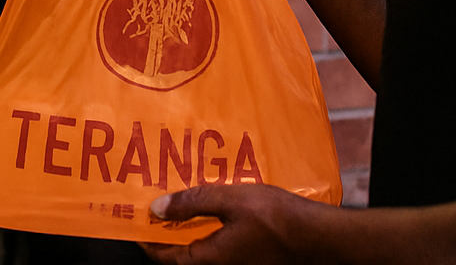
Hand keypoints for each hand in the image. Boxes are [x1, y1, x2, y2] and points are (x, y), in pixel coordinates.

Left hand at [141, 184, 329, 263]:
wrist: (319, 237)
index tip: (136, 223)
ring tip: (183, 198)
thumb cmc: (277, 219)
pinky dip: (212, 225)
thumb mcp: (230, 200)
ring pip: (203, 245)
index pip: (167, 257)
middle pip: (184, 251)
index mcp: (210, 258)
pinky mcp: (251, 254)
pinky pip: (221, 241)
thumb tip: (157, 207)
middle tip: (158, 203)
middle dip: (169, 228)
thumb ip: (192, 203)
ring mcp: (237, 261)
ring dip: (191, 225)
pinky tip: (215, 203)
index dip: (148, 241)